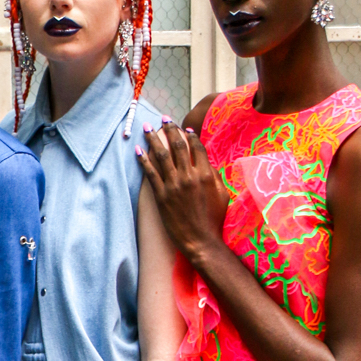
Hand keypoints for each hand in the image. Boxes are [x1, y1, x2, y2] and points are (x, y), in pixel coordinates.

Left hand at [137, 118, 227, 262]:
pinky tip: (138, 150)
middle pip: (178, 146)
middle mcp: (189, 176)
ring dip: (153, 139)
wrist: (201, 240)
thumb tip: (207, 163)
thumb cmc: (214, 220)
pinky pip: (151, 173)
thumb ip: (215, 176)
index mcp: (206, 173)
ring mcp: (174, 185)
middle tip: (165, 119)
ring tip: (148, 128)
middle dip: (170, 129)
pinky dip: (144, 159)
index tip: (184, 128)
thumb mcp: (222, 194)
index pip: (196, 147)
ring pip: (162, 155)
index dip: (189, 135)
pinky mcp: (161, 196)